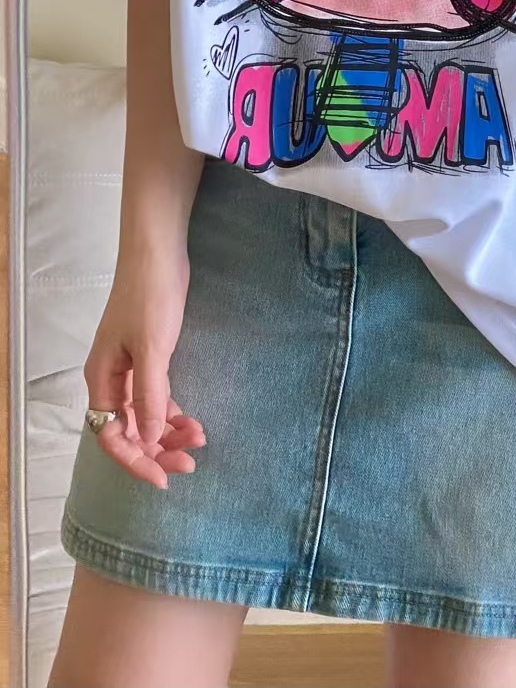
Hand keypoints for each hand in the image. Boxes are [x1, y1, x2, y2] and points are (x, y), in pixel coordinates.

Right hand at [83, 245, 204, 488]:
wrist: (159, 252)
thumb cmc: (151, 296)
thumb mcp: (152, 348)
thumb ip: (150, 395)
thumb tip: (149, 438)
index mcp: (102, 379)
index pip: (112, 436)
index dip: (135, 461)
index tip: (163, 478)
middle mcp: (112, 378)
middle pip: (129, 430)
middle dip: (157, 450)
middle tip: (191, 464)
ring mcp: (130, 367)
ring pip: (146, 415)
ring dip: (169, 432)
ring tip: (200, 440)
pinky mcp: (150, 355)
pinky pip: (158, 396)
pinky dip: (174, 411)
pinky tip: (194, 420)